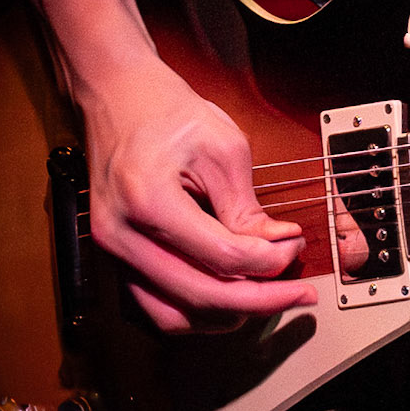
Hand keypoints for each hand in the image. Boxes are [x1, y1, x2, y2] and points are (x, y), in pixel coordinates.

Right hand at [78, 50, 317, 332]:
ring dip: (226, 314)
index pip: (220, 257)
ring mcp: (112, 249)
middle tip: (296, 292)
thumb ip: (247, 207)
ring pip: (175, 314)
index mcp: (148, 200)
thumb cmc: (166, 111)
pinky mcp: (115, 256)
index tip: (294, 247)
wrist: (119, 96)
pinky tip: (229, 298)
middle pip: (200, 294)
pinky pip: (156, 305)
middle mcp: (122, 233)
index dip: (268, 261)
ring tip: (267, 299)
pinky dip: (196, 309)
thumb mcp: (222, 147)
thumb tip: (277, 248)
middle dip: (258, 299)